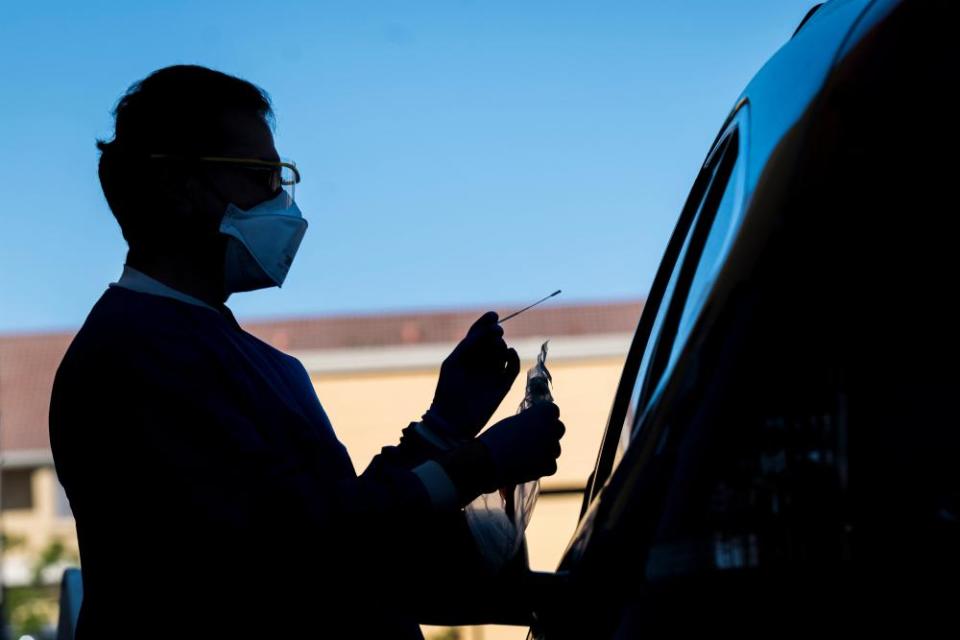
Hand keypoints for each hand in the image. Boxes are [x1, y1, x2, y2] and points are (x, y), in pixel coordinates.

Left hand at [427, 311, 520, 438]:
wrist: (453, 420)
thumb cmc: (448, 391)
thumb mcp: (454, 362)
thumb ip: (470, 344)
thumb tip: (490, 329)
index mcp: (466, 355)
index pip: (479, 334)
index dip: (487, 322)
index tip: (494, 315)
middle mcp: (480, 362)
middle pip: (492, 340)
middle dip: (495, 333)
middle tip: (496, 332)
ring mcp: (492, 373)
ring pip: (503, 351)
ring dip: (501, 345)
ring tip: (497, 348)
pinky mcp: (503, 385)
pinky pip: (513, 367)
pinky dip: (514, 358)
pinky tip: (509, 354)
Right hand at [478, 401, 564, 486]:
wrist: (486, 461)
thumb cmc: (495, 439)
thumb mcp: (513, 422)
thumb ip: (529, 424)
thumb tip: (536, 431)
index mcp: (543, 412)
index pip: (553, 411)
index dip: (544, 418)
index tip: (535, 423)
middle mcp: (551, 428)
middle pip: (559, 429)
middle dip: (549, 434)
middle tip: (534, 441)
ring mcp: (552, 447)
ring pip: (554, 450)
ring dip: (544, 453)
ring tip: (524, 457)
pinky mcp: (550, 466)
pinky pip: (550, 466)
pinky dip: (540, 469)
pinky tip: (525, 468)